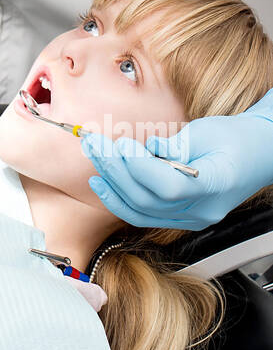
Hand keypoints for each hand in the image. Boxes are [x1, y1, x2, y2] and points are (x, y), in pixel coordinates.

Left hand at [81, 88, 272, 229]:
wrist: (258, 154)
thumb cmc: (237, 138)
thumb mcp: (209, 132)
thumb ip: (176, 145)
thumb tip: (146, 148)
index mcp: (216, 185)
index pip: (169, 186)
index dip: (139, 168)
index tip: (122, 144)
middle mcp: (203, 210)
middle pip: (148, 200)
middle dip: (115, 170)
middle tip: (95, 144)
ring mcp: (192, 218)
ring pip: (141, 212)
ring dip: (111, 184)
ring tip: (94, 157)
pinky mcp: (181, 216)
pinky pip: (144, 214)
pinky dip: (119, 199)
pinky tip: (101, 182)